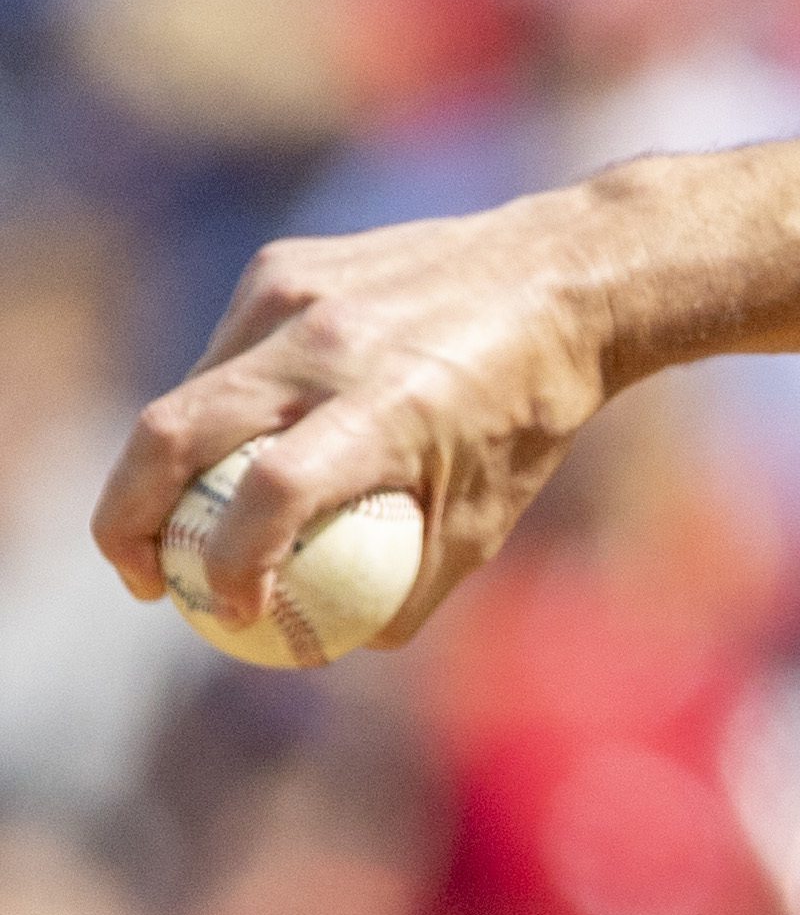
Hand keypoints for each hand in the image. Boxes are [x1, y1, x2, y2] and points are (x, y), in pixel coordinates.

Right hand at [90, 179, 634, 645]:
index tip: (228, 613)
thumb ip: (409, 588)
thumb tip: (328, 648)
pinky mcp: (281, 266)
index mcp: (388, 406)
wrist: (558, 278)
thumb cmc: (529, 415)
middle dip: (126, 521)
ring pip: (188, 392)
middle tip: (142, 580)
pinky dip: (223, 409)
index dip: (229, 562)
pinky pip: (226, 354)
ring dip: (172, 466)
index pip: (270, 490)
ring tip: (194, 520)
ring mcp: (293, 294)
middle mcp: (327, 343)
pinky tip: (254, 439)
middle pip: (170, 433)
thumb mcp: (491, 518)